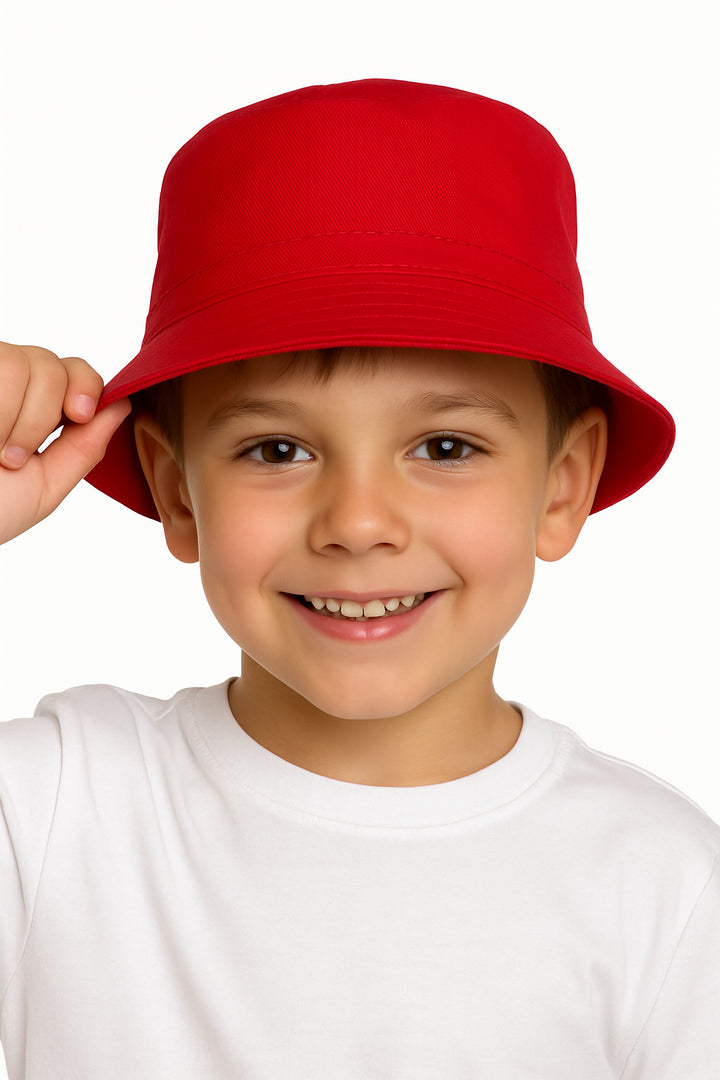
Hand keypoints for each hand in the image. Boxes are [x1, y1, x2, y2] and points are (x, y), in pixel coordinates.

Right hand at [0, 342, 130, 543]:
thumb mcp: (45, 487)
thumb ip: (85, 448)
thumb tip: (123, 405)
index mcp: (32, 410)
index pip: (73, 370)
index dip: (85, 385)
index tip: (80, 416)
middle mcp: (2, 386)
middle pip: (49, 363)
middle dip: (43, 414)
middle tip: (13, 458)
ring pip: (20, 362)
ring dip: (14, 417)